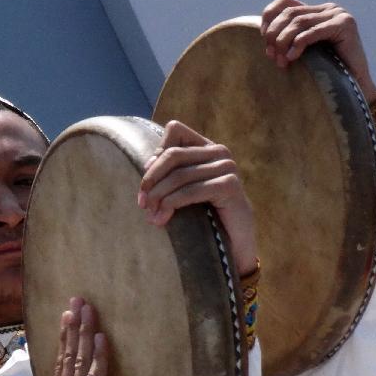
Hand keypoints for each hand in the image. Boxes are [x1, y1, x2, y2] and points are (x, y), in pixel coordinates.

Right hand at [15, 298, 107, 375]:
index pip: (60, 368)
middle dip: (73, 327)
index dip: (64, 342)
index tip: (66, 319)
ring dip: (84, 332)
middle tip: (77, 301)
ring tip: (87, 307)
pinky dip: (99, 356)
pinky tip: (102, 337)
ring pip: (79, 360)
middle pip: (68, 356)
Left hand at [138, 120, 257, 275]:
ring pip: (179, 175)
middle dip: (152, 179)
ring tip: (151, 216)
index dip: (156, 155)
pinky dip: (172, 204)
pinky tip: (163, 218)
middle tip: (142, 203)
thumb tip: (147, 164)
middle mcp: (219, 152)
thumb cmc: (204, 218)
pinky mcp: (229, 185)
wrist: (232, 245)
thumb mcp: (182, 191)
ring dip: (159, 197)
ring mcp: (227, 167)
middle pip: (173, 154)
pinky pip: (191, 191)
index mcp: (206, 147)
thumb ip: (168, 174)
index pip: (175, 130)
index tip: (146, 183)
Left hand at [261, 0, 375, 103]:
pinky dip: (297, 44)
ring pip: (298, 21)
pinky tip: (291, 58)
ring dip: (283, 42)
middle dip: (274, 35)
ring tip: (281, 62)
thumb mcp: (302, 52)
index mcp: (315, 12)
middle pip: (289, 13)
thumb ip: (288, 40)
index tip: (263, 39)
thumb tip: (264, 36)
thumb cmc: (325, 73)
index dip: (269, 17)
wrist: (353, 86)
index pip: (284, 2)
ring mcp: (337, 14)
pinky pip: (312, 31)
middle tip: (271, 56)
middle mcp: (327, 9)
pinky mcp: (344, 25)